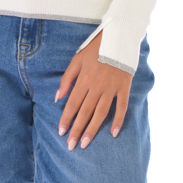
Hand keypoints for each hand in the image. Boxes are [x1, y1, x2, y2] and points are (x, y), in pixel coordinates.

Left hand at [55, 33, 131, 149]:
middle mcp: (97, 86)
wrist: (118, 37)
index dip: (66, 119)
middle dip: (76, 130)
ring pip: (101, 113)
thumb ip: (67, 79)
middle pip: (85, 112)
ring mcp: (111, 88)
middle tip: (71, 146)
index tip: (61, 132)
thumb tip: (58, 97)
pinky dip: (118, 120)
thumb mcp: (77, 60)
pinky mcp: (124, 88)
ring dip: (93, 129)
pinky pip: (122, 107)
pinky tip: (114, 133)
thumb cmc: (95, 49)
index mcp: (84, 80)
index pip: (73, 104)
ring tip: (85, 143)